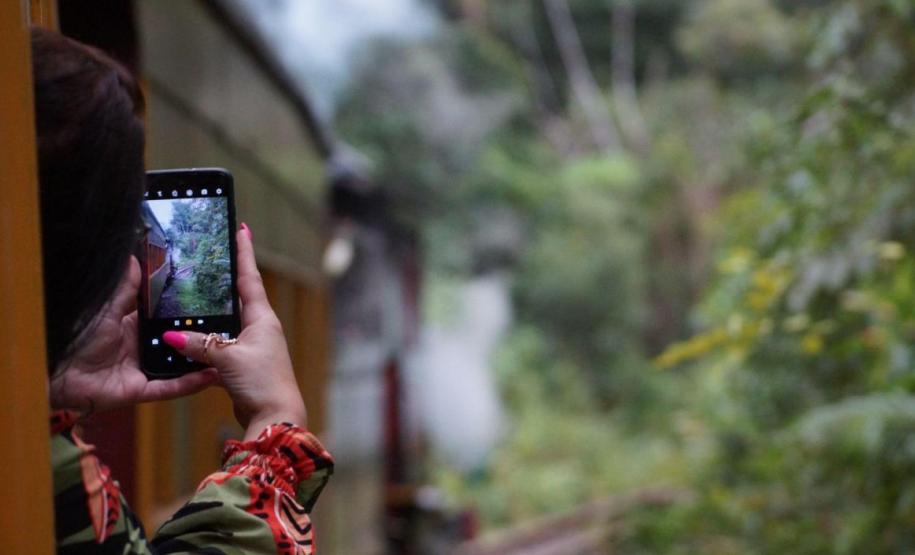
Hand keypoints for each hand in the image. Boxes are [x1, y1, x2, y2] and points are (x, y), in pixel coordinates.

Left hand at [48, 256, 219, 413]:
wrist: (54, 370)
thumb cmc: (75, 337)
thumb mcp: (106, 308)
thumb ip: (125, 288)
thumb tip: (135, 258)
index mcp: (131, 327)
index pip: (163, 317)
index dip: (183, 311)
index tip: (206, 300)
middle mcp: (139, 348)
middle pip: (175, 342)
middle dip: (198, 336)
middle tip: (227, 324)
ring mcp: (141, 370)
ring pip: (178, 365)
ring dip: (200, 360)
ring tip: (227, 350)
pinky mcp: (140, 390)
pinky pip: (170, 388)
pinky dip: (190, 383)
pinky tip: (211, 374)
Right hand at [162, 225, 306, 439]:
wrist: (275, 416)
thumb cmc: (261, 381)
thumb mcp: (227, 358)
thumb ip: (199, 345)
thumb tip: (170, 334)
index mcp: (262, 318)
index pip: (249, 277)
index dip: (244, 253)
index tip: (242, 228)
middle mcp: (260, 327)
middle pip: (238, 296)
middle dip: (223, 278)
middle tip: (209, 256)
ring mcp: (252, 346)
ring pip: (227, 322)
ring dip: (212, 312)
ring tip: (192, 292)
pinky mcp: (243, 364)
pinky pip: (221, 345)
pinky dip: (207, 340)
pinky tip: (190, 337)